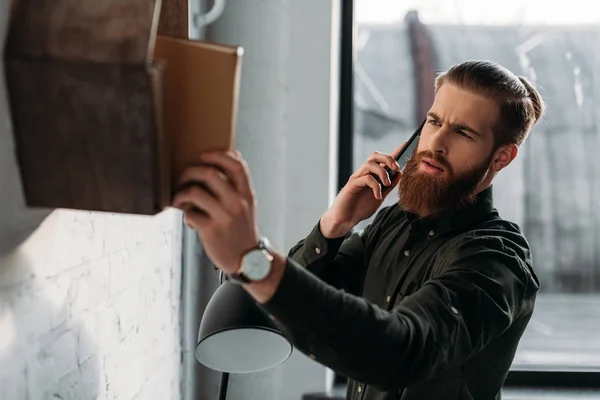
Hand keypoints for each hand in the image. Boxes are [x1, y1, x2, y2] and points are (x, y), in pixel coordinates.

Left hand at [171, 151, 259, 273]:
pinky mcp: (211, 230)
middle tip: (183, 178)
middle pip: (211, 173)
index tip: (204, 155)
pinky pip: (189, 213)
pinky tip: (190, 220)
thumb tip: (229, 159)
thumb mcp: (247, 206)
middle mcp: (236, 203)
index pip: (237, 166)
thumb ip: (238, 186)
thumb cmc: (242, 231)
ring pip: (195, 192)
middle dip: (190, 172)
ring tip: (179, 200)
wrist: (247, 260)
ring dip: (181, 193)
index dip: (219, 155)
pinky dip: (185, 214)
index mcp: (246, 195)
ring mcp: (224, 216)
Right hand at [320, 143, 406, 237]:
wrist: (346, 219)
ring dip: (382, 172)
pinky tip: (378, 196)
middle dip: (388, 158)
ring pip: (370, 164)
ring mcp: (358, 177)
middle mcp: (364, 173)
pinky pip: (366, 178)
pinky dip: (375, 186)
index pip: (384, 160)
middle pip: (375, 156)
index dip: (395, 152)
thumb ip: (389, 186)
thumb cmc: (360, 207)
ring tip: (387, 185)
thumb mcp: (380, 197)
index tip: (407, 144)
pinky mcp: (352, 184)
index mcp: (372, 175)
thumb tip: (400, 174)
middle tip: (396, 168)